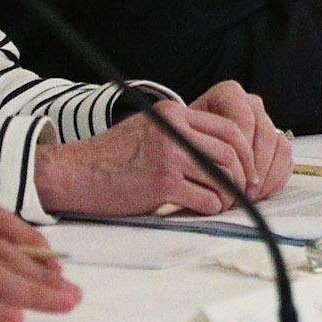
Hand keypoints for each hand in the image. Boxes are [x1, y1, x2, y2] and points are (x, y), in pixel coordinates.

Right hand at [37, 83, 289, 216]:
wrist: (75, 172)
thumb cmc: (112, 157)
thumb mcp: (150, 129)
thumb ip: (182, 134)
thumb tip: (222, 154)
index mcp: (174, 113)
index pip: (228, 128)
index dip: (245, 152)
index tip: (247, 169)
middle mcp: (174, 130)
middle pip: (231, 151)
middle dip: (242, 174)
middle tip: (241, 190)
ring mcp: (169, 157)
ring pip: (223, 175)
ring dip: (228, 194)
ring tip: (220, 201)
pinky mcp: (162, 184)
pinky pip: (206, 199)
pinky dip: (211, 207)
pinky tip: (202, 209)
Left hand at [186, 81, 291, 202]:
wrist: (194, 143)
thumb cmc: (187, 141)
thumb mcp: (184, 138)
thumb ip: (195, 146)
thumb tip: (207, 169)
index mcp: (228, 94)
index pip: (243, 122)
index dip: (240, 154)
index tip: (232, 177)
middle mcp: (250, 103)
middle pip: (264, 135)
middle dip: (254, 168)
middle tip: (242, 191)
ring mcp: (267, 120)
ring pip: (279, 146)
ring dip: (266, 176)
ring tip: (248, 195)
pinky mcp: (277, 139)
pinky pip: (286, 158)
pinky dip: (275, 179)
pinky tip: (259, 193)